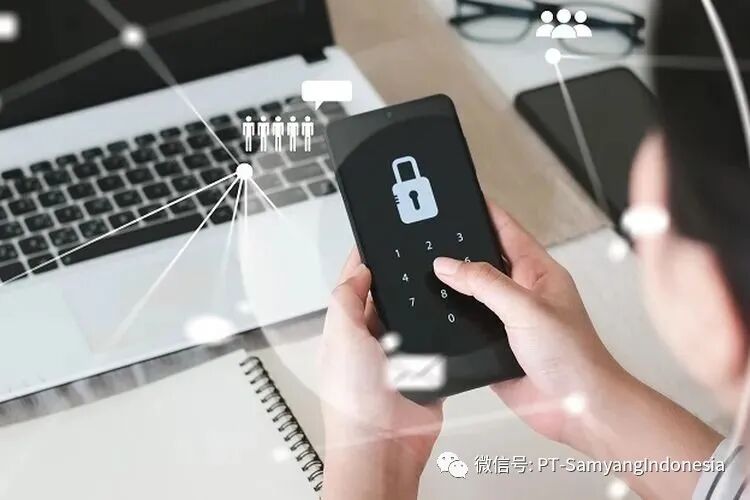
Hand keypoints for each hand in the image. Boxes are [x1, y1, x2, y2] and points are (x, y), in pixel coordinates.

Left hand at [319, 251, 442, 499]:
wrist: (385, 444)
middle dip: (398, 280)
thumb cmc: (354, 401)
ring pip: (413, 316)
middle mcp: (371, 340)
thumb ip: (347, 300)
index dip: (364, 262)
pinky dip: (440, 329)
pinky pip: (435, 340)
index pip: (354, 286)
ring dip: (420, 305)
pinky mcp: (425, 368)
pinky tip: (446, 315)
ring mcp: (399, 354)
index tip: (376, 239)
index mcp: (345, 329)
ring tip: (431, 281)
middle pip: (387, 297)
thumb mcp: (341, 337)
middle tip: (412, 255)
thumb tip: (358, 271)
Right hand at [433, 203, 626, 445]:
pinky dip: (451, 320)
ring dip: (453, 288)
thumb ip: (485, 283)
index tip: (463, 196)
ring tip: (427, 273)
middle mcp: (523, 293)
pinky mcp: (495, 346)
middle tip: (433, 235)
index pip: (507, 230)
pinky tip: (436, 314)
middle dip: (460, 248)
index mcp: (539, 272)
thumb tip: (448, 265)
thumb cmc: (575, 358)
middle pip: (485, 260)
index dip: (486, 211)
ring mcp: (508, 320)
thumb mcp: (526, 308)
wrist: (578, 409)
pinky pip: (467, 325)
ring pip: (472, 294)